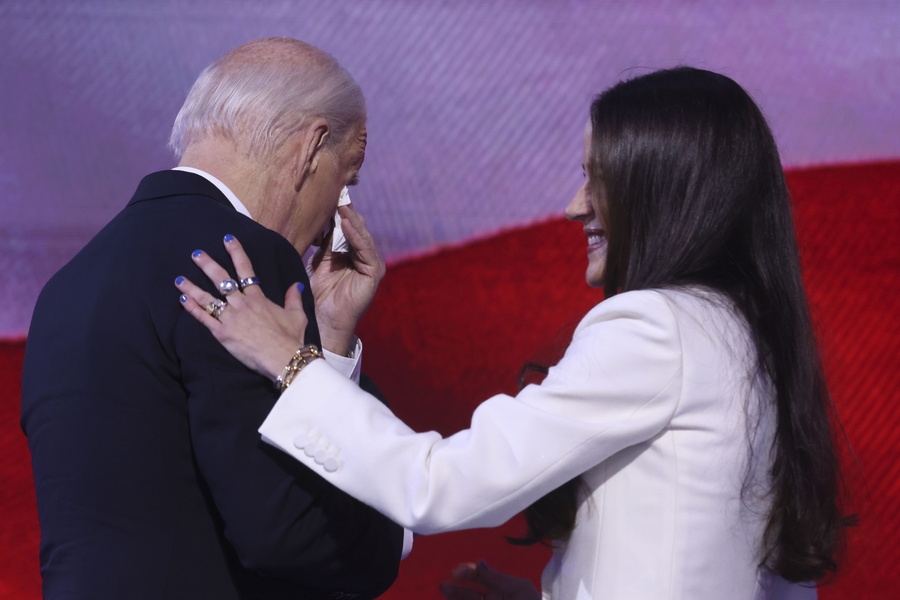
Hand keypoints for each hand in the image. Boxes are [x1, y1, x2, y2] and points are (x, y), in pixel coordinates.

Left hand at [175, 236, 306, 379]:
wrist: (283, 358)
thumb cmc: (290, 338)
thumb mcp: (296, 315)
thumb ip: (294, 298)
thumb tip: (295, 285)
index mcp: (258, 297)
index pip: (246, 269)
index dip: (236, 252)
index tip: (227, 239)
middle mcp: (242, 303)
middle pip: (221, 279)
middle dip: (207, 264)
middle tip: (195, 254)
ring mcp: (230, 318)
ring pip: (207, 298)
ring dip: (192, 287)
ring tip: (179, 278)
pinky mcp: (223, 333)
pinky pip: (204, 318)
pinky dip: (193, 309)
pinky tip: (183, 300)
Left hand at [308, 204, 384, 355]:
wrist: (323, 319)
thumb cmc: (318, 293)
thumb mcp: (319, 260)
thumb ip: (325, 241)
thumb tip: (323, 216)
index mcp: (351, 253)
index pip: (347, 227)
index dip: (339, 211)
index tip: (329, 193)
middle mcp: (364, 256)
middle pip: (356, 228)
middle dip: (345, 211)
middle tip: (336, 191)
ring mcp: (371, 264)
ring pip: (362, 235)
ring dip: (351, 219)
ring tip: (341, 204)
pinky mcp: (374, 272)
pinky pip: (365, 249)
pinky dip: (356, 235)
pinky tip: (347, 223)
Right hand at [439, 561, 540, 599]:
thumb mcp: (519, 589)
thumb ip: (498, 578)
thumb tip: (479, 562)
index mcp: (500, 588)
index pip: (479, 576)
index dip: (467, 571)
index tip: (455, 571)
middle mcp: (490, 599)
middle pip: (468, 593)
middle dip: (455, 589)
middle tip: (443, 587)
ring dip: (455, 599)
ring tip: (445, 595)